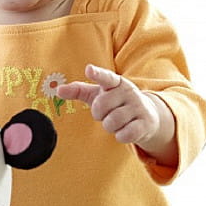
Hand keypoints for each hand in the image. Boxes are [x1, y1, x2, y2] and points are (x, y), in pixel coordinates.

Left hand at [57, 64, 176, 164]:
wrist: (147, 116)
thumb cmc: (116, 103)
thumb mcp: (98, 94)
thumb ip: (78, 90)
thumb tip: (58, 90)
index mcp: (116, 82)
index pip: (106, 77)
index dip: (97, 74)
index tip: (89, 69)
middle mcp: (129, 91)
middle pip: (101, 106)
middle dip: (99, 114)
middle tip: (107, 113)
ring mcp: (139, 107)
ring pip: (111, 122)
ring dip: (110, 126)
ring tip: (117, 121)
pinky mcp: (145, 123)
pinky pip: (125, 134)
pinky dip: (121, 136)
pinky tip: (126, 130)